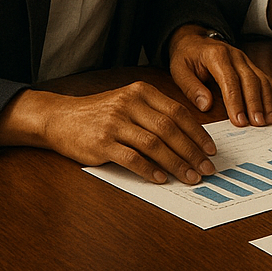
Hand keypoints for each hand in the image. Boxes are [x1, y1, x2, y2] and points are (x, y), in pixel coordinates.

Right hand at [0, 83, 219, 185]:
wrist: (60, 118)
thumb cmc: (101, 113)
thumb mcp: (130, 103)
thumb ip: (156, 115)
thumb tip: (191, 140)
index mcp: (142, 92)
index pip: (179, 113)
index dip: (198, 134)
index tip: (211, 151)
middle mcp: (130, 104)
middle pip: (170, 130)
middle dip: (192, 152)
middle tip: (206, 169)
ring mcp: (114, 123)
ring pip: (154, 145)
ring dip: (176, 164)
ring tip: (190, 177)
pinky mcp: (101, 143)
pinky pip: (132, 158)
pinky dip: (150, 170)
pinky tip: (162, 179)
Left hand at [167, 24, 271, 127]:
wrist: (195, 39)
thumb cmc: (187, 56)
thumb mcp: (179, 69)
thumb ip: (191, 87)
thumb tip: (206, 105)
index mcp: (217, 56)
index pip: (230, 80)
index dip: (236, 102)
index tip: (239, 120)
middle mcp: (236, 56)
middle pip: (251, 80)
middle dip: (256, 103)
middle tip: (259, 123)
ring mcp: (247, 61)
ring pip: (263, 80)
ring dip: (268, 101)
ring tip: (271, 120)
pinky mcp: (252, 66)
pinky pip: (267, 80)